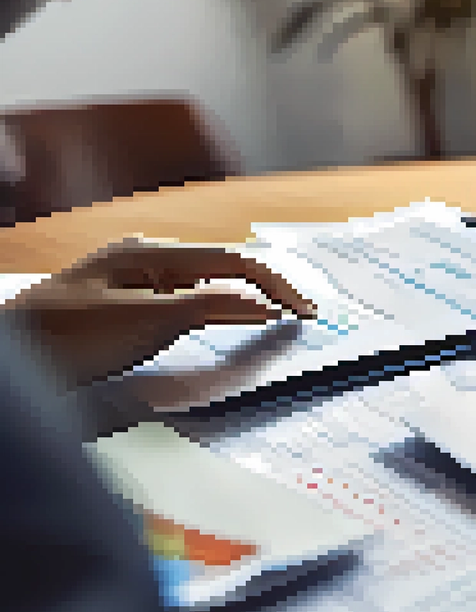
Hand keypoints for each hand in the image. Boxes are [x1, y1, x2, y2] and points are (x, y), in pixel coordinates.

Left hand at [2, 237, 315, 388]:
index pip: (234, 260)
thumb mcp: (145, 323)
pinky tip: (230, 323)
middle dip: (268, 288)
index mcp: (152, 252)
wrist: (10, 359)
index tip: (308, 312)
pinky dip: (219, 311)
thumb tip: (263, 302)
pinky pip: (189, 301)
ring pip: (209, 285)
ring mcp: (136, 280)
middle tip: (305, 316)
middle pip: (225, 268)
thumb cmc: (65, 339)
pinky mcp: (130, 305)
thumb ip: (208, 307)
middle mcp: (147, 258)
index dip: (278, 284)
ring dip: (246, 301)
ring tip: (280, 320)